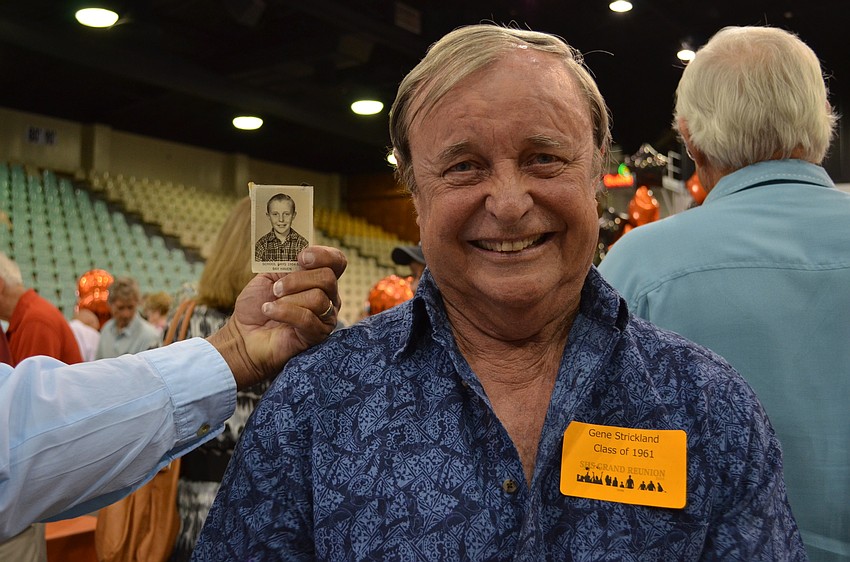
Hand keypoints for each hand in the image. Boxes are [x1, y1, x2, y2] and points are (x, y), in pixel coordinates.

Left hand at [207, 246, 346, 388]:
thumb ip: (286, 263)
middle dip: (297, 280)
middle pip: (327, 278)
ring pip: (318, 298)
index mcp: (318, 279)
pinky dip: (284, 312)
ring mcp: (325, 317)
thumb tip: (298, 251)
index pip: (337, 261)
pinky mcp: (317, 335)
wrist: (245, 334)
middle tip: (276, 288)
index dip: (323, 255)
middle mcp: (328, 297)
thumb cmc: (258, 305)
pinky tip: (269, 310)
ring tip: (271, 303)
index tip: (300, 257)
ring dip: (288, 299)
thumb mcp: (269, 276)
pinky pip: (307, 318)